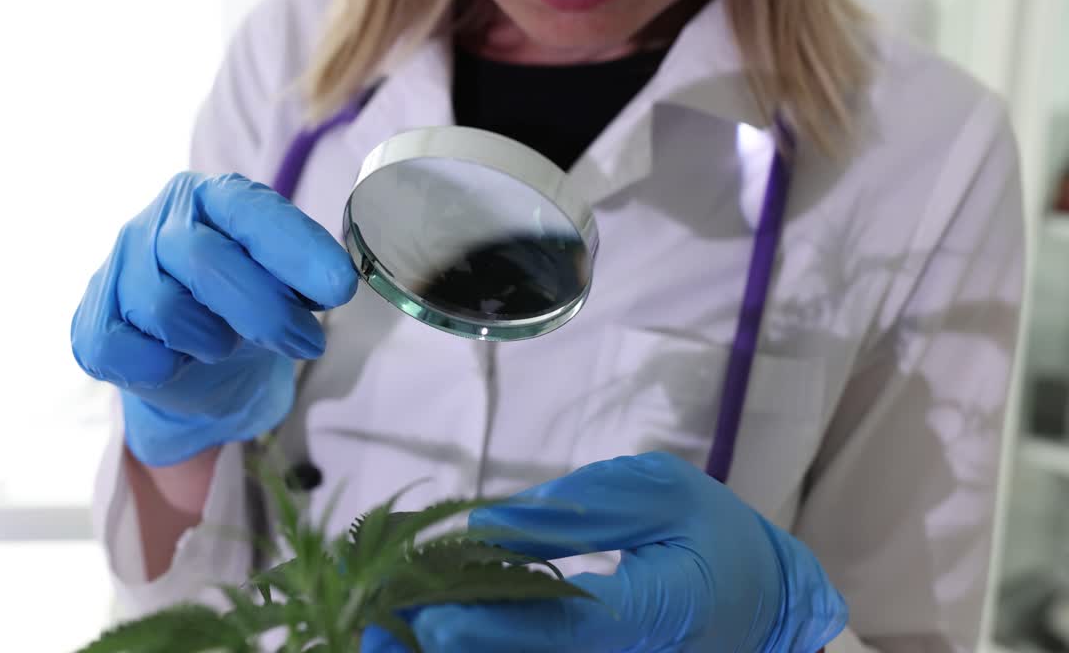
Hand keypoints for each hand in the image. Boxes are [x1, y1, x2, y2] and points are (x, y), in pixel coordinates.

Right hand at [71, 172, 357, 466]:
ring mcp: (117, 268)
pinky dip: (160, 368)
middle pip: (204, 261)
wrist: (194, 366)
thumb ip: (303, 277)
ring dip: (210, 342)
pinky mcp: (90, 322)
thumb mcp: (285, 284)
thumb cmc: (245, 308)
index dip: (295, 248)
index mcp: (212, 198)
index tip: (339, 287)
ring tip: (223, 346)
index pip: (250, 211)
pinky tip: (176, 363)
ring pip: (164, 310)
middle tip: (305, 341)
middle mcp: (158, 222)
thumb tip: (333, 281)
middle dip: (263, 312)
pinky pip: (121, 349)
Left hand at [362, 452, 846, 652]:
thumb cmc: (713, 538)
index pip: (562, 629)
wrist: (762, 608)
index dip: (489, 626)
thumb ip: (576, 510)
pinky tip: (420, 635)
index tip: (422, 614)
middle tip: (369, 624)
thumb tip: (485, 529)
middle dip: (445, 648)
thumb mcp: (659, 494)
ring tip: (374, 631)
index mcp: (651, 616)